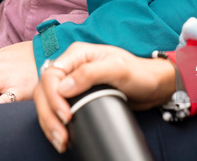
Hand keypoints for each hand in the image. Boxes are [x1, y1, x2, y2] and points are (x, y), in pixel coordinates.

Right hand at [34, 42, 175, 153]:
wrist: (152, 86)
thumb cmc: (138, 72)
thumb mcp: (117, 69)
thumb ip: (90, 73)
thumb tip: (63, 87)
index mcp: (78, 54)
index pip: (51, 74)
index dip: (53, 97)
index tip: (66, 116)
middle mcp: (71, 66)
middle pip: (44, 90)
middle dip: (48, 114)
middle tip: (62, 135)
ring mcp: (73, 82)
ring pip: (46, 102)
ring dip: (49, 123)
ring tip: (61, 141)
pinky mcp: (77, 97)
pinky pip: (56, 110)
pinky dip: (55, 124)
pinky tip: (62, 137)